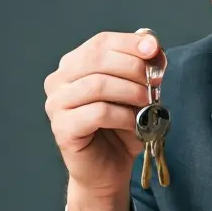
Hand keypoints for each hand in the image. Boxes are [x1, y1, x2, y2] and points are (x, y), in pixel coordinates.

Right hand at [44, 31, 162, 201]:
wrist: (109, 168)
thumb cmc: (122, 127)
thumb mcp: (137, 92)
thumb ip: (142, 68)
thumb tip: (152, 46)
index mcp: (74, 64)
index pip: (101, 42)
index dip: (130, 43)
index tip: (155, 49)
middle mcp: (59, 80)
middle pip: (97, 59)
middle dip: (133, 68)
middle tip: (155, 83)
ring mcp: (56, 104)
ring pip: (97, 85)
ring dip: (130, 92)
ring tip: (148, 103)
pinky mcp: (62, 128)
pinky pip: (97, 113)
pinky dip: (123, 115)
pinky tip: (135, 123)